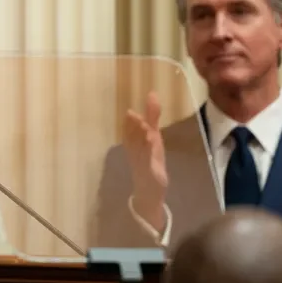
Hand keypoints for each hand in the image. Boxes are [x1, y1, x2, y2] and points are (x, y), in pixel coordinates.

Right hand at [125, 92, 167, 227]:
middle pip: (132, 140)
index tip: (130, 112)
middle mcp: (135, 152)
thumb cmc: (149, 158)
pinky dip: (148, 155)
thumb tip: (152, 93)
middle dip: (132, 129)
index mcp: (133, 143)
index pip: (129, 132)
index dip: (129, 124)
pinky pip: (147, 163)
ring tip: (143, 128)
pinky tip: (151, 145)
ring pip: (139, 150)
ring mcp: (141, 163)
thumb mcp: (152, 135)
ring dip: (139, 140)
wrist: (149, 189)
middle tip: (132, 116)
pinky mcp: (149, 172)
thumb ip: (152, 116)